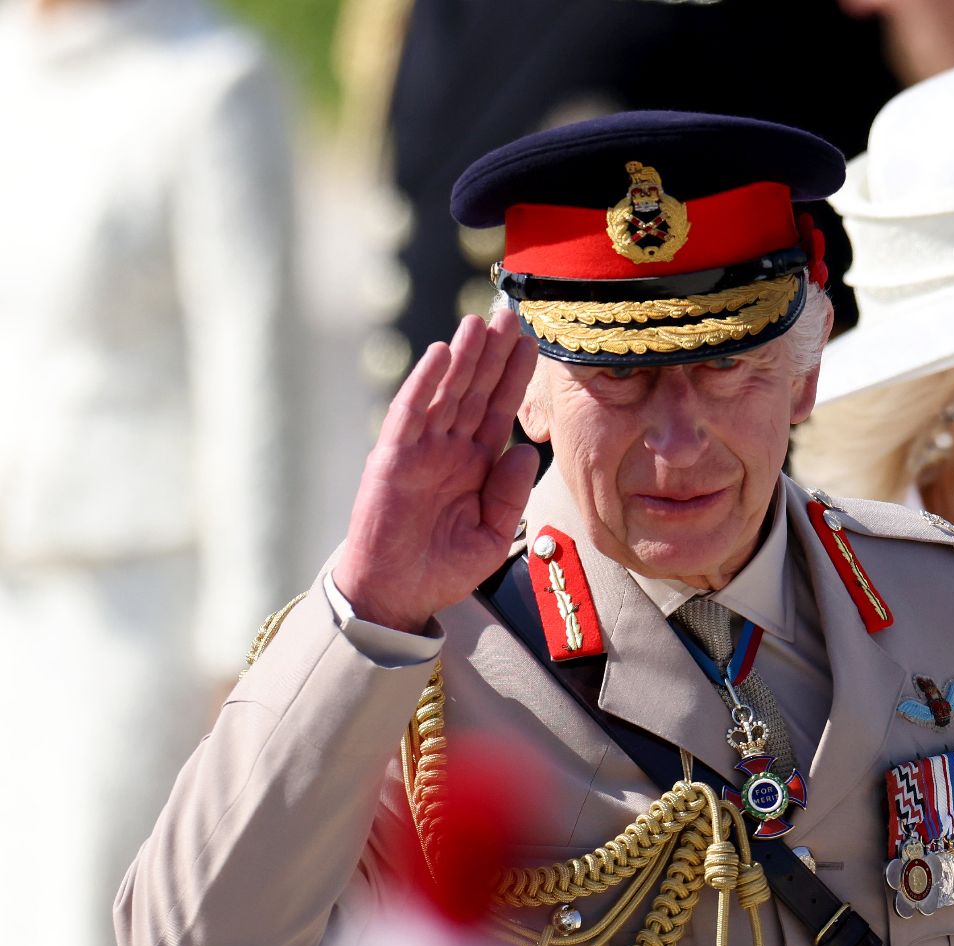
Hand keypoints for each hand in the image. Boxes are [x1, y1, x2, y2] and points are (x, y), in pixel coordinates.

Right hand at [333, 310, 539, 631]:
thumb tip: (528, 450)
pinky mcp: (392, 459)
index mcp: (475, 464)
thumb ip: (510, 493)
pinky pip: (410, 414)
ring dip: (463, 357)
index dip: (515, 377)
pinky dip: (424, 383)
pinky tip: (441, 355)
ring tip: (480, 321)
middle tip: (511, 314)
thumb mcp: (492, 533)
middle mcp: (449, 449)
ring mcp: (420, 450)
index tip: (533, 343)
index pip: (500, 410)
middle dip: (492, 353)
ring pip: (445, 392)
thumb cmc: (443, 568)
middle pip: (475, 390)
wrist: (397, 595)